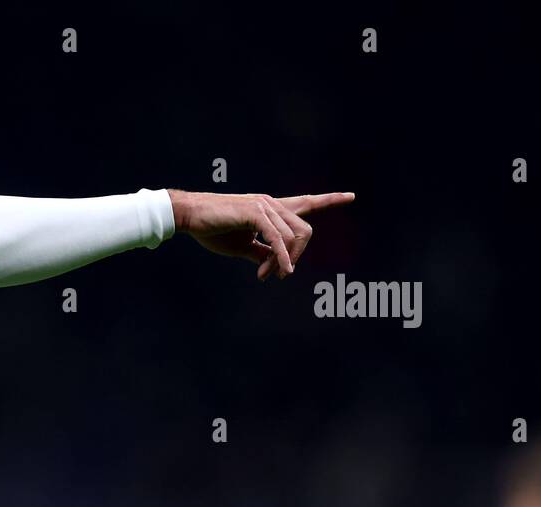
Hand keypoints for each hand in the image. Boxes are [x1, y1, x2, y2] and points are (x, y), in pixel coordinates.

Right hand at [166, 189, 354, 280]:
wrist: (190, 216)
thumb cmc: (211, 229)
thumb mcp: (241, 245)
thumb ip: (260, 253)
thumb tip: (274, 265)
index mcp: (271, 209)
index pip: (305, 202)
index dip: (329, 200)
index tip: (350, 196)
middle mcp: (272, 204)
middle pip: (304, 231)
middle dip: (298, 256)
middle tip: (279, 275)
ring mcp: (265, 206)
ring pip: (292, 238)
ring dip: (283, 262)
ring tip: (265, 276)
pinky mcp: (255, 213)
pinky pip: (277, 239)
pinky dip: (281, 257)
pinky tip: (279, 271)